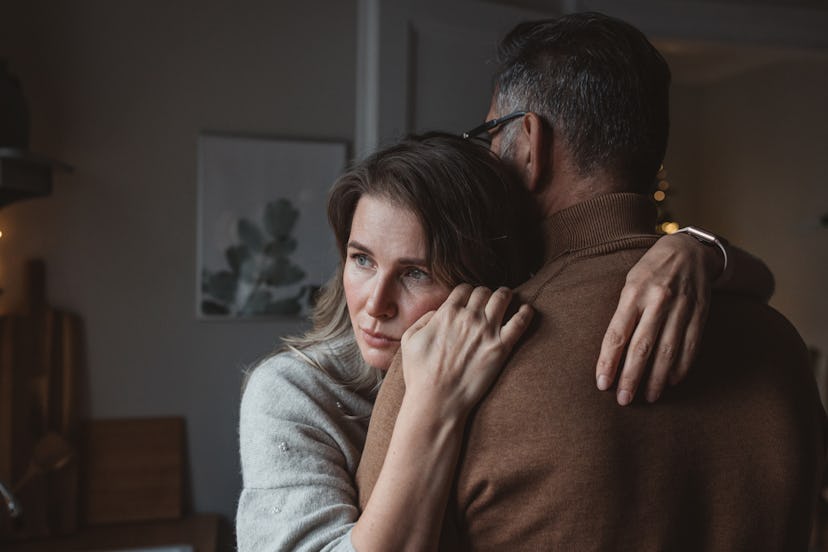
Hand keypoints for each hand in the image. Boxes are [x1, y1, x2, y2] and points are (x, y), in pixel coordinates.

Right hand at [400, 285, 532, 420]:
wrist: (437, 400)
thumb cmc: (420, 374)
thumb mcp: (410, 340)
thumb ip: (423, 319)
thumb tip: (438, 312)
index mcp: (447, 313)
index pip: (464, 289)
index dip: (467, 292)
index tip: (470, 299)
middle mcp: (469, 317)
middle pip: (484, 291)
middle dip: (485, 293)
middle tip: (488, 300)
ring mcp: (487, 331)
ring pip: (502, 298)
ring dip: (505, 295)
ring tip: (506, 298)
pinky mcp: (501, 348)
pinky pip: (520, 322)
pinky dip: (525, 312)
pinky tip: (526, 310)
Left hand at [595, 233, 720, 404]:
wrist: (689, 250)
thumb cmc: (650, 270)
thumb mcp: (629, 283)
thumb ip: (623, 313)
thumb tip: (611, 351)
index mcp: (634, 293)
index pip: (617, 334)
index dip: (608, 361)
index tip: (602, 383)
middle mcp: (658, 301)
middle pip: (642, 347)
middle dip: (631, 377)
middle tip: (623, 400)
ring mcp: (681, 308)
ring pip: (667, 351)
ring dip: (657, 378)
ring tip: (649, 397)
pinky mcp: (700, 314)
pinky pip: (690, 346)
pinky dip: (681, 366)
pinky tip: (671, 381)